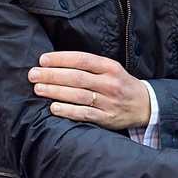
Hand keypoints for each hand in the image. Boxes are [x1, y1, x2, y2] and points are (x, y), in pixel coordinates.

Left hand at [32, 51, 151, 131]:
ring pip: (78, 95)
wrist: (144, 105)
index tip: (42, 60)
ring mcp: (108, 102)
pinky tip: (53, 108)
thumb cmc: (121, 84)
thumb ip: (89, 66)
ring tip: (38, 89)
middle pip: (76, 77)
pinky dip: (68, 111)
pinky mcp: (106, 118)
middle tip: (33, 74)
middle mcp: (109, 83)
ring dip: (55, 91)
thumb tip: (57, 63)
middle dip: (52, 75)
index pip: (82, 60)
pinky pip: (84, 114)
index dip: (60, 59)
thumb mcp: (111, 69)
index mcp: (110, 67)